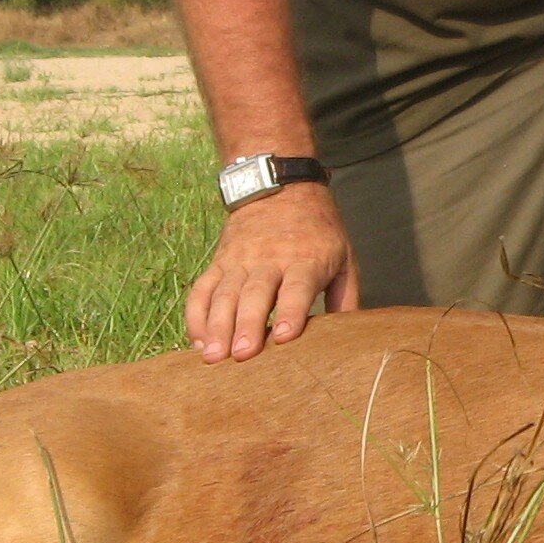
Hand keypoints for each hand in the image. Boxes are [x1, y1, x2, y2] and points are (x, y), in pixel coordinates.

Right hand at [186, 181, 359, 361]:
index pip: (296, 287)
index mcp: (306, 258)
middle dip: (247, 325)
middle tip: (241, 354)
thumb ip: (346, 297)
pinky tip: (197, 340)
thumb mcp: (344, 256)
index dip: (290, 311)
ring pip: (224, 294)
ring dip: (217, 326)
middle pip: (255, 294)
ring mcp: (240, 260)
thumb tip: (347, 338)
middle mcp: (269, 259)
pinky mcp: (219, 261)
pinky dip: (196, 315)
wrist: (282, 186)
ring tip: (212, 356)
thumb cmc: (319, 231)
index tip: (283, 336)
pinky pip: (202, 289)